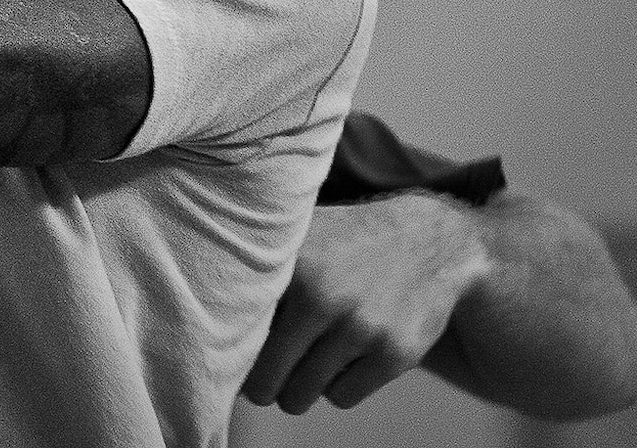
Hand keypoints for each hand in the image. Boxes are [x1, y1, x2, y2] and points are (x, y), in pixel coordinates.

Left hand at [244, 193, 490, 413]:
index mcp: (291, 266)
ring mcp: (363, 327)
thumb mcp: (299, 238)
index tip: (228, 356)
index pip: (239, 333)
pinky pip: (342, 397)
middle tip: (262, 381)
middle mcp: (324, 297)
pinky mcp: (395, 354)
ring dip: (297, 390)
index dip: (231, 351)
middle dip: (262, 385)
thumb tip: (208, 317)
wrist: (428, 241)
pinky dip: (335, 388)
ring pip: (303, 394)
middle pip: (268, 377)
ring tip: (300, 368)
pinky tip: (339, 363)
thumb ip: (258, 270)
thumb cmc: (344, 242)